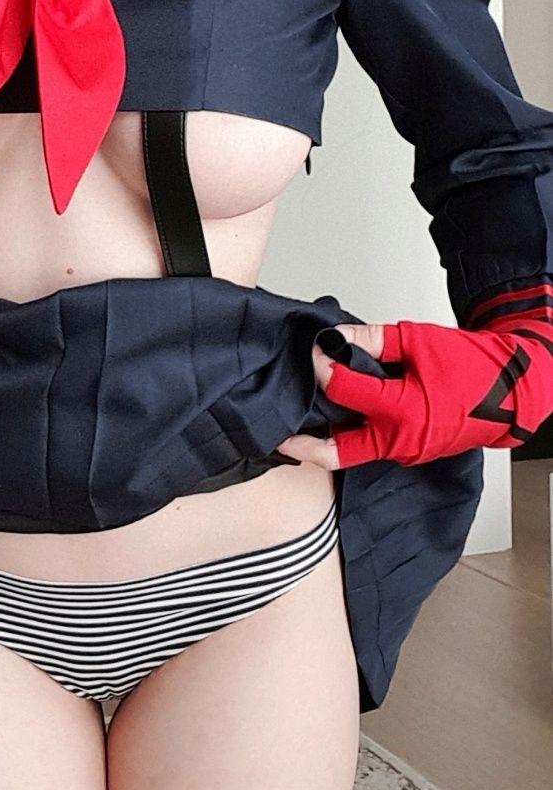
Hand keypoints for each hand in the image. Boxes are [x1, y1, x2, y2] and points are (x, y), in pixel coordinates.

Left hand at [280, 300, 552, 468]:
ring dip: (326, 434)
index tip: (311, 352)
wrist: (515, 392)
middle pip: (336, 452)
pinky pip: (372, 445)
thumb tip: (334, 337)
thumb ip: (373, 340)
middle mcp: (399, 440)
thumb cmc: (473, 366)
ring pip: (353, 449)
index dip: (322, 368)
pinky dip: (352, 430)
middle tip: (274, 431)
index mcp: (401, 411)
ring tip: (301, 413)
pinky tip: (338, 411)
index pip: (344, 390)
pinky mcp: (410, 452)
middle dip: (301, 445)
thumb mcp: (420, 341)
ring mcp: (405, 452)